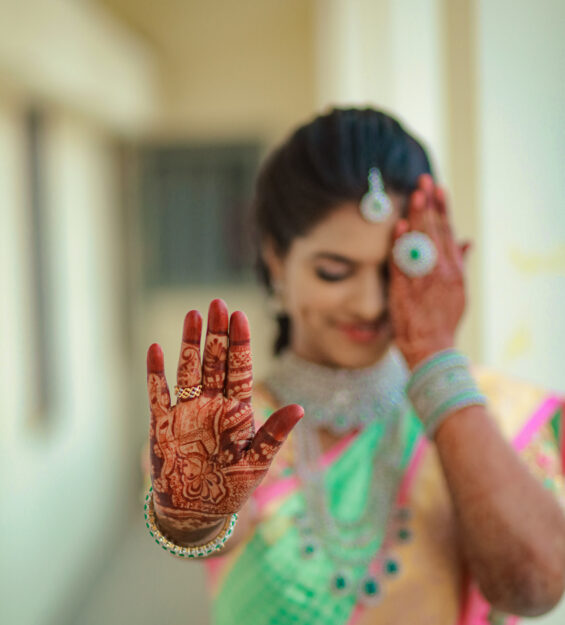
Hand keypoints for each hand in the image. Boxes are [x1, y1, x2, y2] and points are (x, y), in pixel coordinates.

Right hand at [146, 299, 302, 540]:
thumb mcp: (257, 461)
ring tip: (192, 315)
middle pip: (214, 361)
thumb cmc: (231, 485)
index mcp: (236, 410)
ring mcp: (186, 412)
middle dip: (216, 333)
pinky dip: (156, 374)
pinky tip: (156, 349)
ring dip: (189, 344)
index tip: (240, 316)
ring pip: (188, 370)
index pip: (240, 369)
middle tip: (217, 303)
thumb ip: (274, 435)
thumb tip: (299, 408)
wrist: (197, 511)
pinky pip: (158, 395)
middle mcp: (212, 404)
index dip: (239, 343)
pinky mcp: (163, 425)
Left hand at [389, 175, 469, 369]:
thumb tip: (467, 240)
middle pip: (433, 231)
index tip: (439, 189)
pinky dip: (400, 244)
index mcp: (454, 269)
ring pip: (418, 242)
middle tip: (423, 181)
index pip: (447, 232)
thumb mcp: (460, 291)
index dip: (443, 209)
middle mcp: (440, 271)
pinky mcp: (403, 290)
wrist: (431, 348)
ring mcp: (422, 280)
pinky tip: (399, 227)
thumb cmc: (444, 319)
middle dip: (428, 204)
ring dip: (416, 217)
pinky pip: (401, 263)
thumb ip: (461, 263)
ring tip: (414, 195)